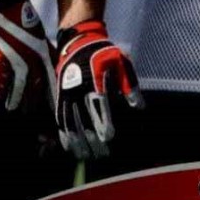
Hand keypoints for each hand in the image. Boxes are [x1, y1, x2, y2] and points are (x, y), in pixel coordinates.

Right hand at [0, 0, 55, 112]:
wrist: (9, 4)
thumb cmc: (25, 17)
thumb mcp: (40, 34)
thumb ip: (46, 49)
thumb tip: (55, 61)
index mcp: (43, 51)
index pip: (50, 75)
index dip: (52, 91)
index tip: (55, 104)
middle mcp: (32, 57)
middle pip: (35, 84)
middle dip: (33, 99)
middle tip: (31, 111)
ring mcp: (17, 58)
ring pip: (19, 85)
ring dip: (17, 99)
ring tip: (15, 109)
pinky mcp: (2, 57)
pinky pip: (1, 79)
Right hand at [55, 20, 143, 159]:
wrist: (78, 42)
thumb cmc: (104, 53)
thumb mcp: (121, 62)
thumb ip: (130, 85)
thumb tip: (139, 108)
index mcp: (93, 80)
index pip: (98, 105)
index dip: (103, 122)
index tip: (110, 137)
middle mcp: (77, 89)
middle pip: (83, 119)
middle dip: (92, 139)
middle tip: (103, 155)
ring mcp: (66, 94)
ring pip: (69, 123)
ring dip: (78, 141)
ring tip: (86, 157)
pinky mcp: (60, 97)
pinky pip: (59, 119)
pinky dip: (64, 135)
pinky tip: (70, 148)